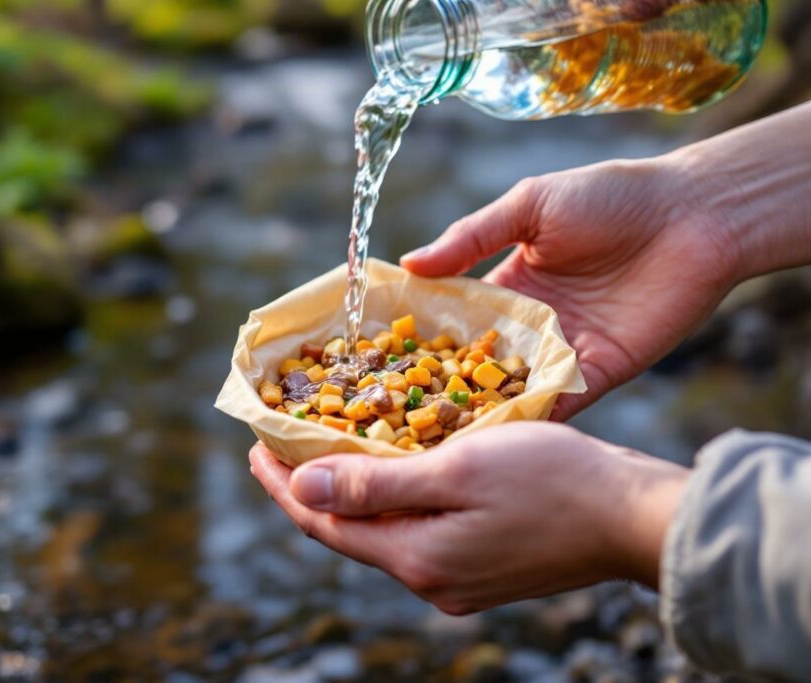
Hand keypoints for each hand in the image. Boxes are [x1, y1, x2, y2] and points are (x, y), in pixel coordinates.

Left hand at [249, 422, 688, 614]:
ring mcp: (458, 580)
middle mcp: (430, 580)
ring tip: (327, 452)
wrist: (633, 518)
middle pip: (348, 532)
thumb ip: (376, 486)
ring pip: (382, 532)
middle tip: (281, 445)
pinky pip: (416, 532)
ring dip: (351, 494)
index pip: (324, 524)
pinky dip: (391, 501)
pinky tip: (389, 472)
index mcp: (417, 559)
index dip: (284, 486)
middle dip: (310, 489)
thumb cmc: (551, 480)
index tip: (255, 447)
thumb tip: (303, 488)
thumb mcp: (456, 470)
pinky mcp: (482, 568)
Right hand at [402, 102, 810, 420]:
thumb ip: (471, 238)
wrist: (694, 214)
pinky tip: (496, 438)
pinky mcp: (600, 372)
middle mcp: (530, 325)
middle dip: (441, 387)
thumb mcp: (529, 206)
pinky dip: (531, 419)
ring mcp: (564, 352)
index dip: (421, 338)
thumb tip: (409, 265)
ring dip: (480, 410)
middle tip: (396, 415)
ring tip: (435, 439)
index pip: (454, 319)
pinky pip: (558, 401)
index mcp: (508, 285)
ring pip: (513, 389)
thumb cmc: (610, 196)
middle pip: (477, 364)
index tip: (379, 361)